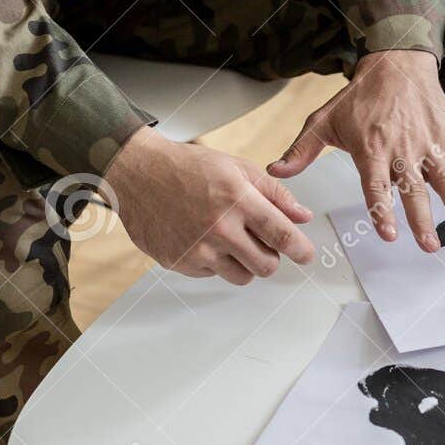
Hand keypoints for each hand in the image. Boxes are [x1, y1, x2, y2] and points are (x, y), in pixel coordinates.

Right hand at [106, 126, 314, 284]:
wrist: (137, 173)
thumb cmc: (188, 167)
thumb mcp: (237, 168)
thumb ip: (274, 194)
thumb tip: (303, 217)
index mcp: (237, 199)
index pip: (281, 235)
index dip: (300, 249)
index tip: (306, 255)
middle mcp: (218, 227)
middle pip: (266, 265)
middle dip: (271, 257)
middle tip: (262, 243)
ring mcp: (197, 249)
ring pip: (242, 276)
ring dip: (245, 263)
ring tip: (231, 239)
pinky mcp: (179, 262)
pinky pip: (213, 275)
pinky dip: (215, 262)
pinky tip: (203, 238)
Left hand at [269, 49, 444, 251]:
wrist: (394, 62)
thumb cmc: (359, 97)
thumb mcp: (324, 120)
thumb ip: (302, 150)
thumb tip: (276, 171)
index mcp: (372, 149)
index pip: (376, 186)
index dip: (381, 209)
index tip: (388, 233)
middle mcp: (402, 150)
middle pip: (413, 190)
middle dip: (421, 219)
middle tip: (429, 246)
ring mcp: (428, 145)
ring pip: (444, 179)